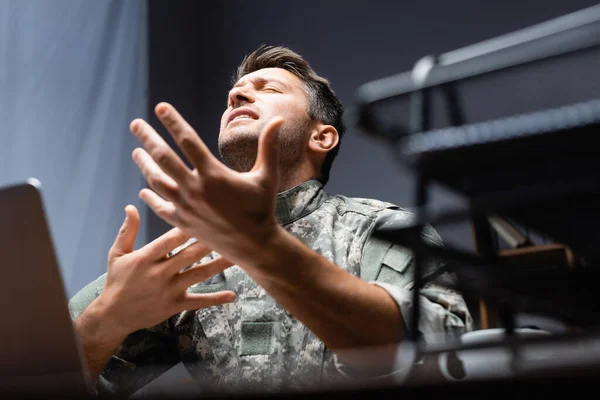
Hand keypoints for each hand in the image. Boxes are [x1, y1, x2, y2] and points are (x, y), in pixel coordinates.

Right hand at [95, 205, 235, 336]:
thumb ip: (127, 231)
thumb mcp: (117, 254)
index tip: (205, 214)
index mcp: (146, 258)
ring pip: (199, 274)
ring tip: (238, 255)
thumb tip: (132, 206)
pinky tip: (232, 294)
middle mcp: (159, 273)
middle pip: (189, 254)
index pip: (170, 240)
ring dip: (219, 264)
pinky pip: (198, 301)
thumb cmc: (117, 280)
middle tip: (231, 230)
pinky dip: (216, 299)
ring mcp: (169, 290)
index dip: (188, 227)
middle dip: (210, 242)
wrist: (114, 316)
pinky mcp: (175, 305)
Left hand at [128, 102, 284, 269]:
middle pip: (163, 157)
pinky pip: (160, 207)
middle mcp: (195, 188)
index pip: (187, 140)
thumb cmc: (262, 208)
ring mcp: (186, 206)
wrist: (254, 245)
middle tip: (135, 124)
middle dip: (148, 138)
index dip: (173, 122)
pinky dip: (150, 198)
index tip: (160, 107)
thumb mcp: (267, 176)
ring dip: (144, 165)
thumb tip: (279, 119)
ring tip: (136, 152)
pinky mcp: (183, 223)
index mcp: (213, 174)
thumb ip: (269, 146)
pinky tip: (143, 191)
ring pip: (156, 181)